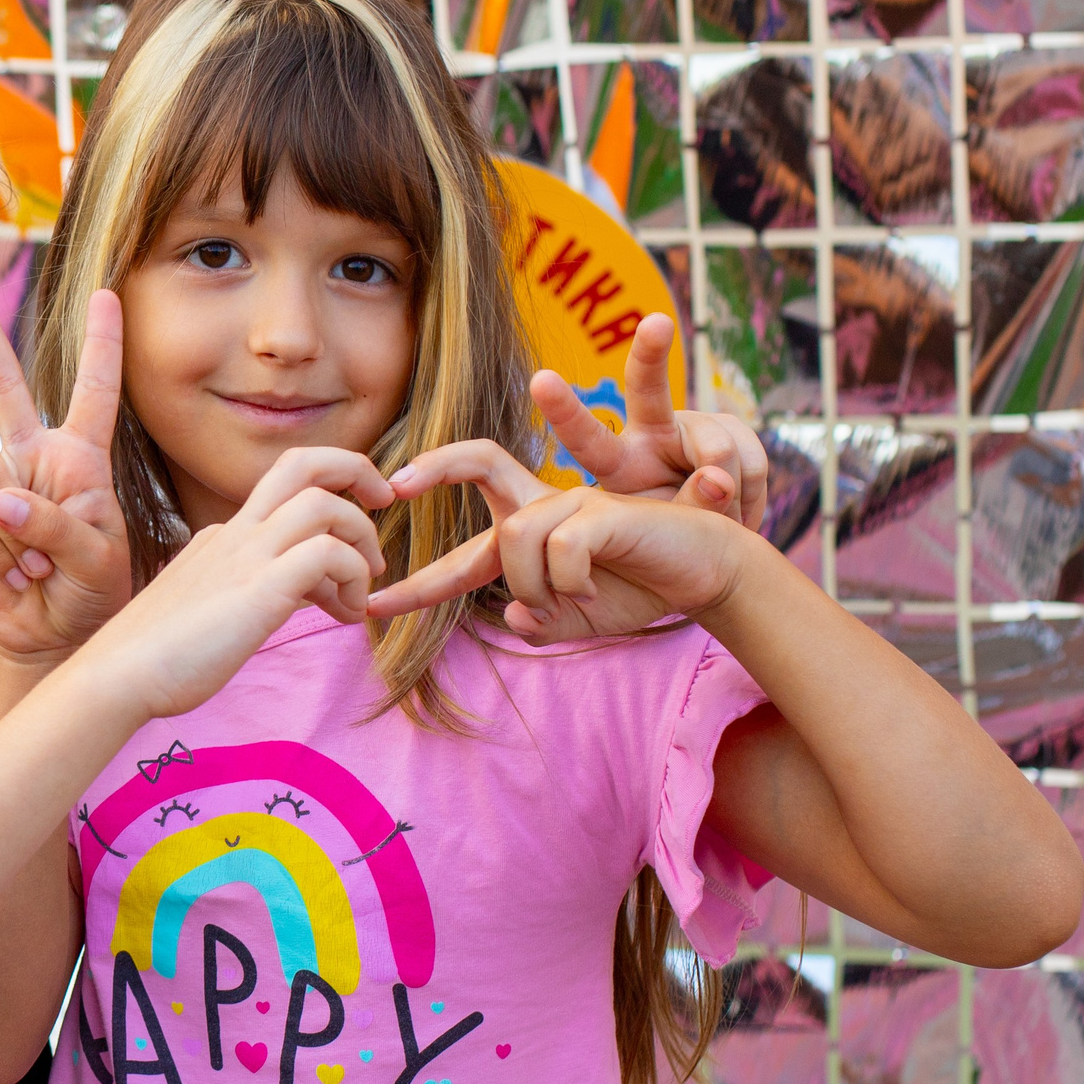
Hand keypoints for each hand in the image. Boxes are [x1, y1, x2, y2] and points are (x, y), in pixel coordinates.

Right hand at [0, 281, 132, 662]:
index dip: (101, 344)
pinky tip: (17, 573)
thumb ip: (57, 524)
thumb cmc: (94, 592)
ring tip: (43, 565)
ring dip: (18, 535)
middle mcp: (37, 458)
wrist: (55, 635)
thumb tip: (3, 496)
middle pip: (8, 387)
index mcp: (83, 457)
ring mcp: (0, 486)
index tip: (107, 295)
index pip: (95, 391)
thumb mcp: (98, 557)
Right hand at [72, 448, 390, 719]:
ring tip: (363, 588)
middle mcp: (235, 534)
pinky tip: (346, 615)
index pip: (287, 493)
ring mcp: (245, 556)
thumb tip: (297, 596)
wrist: (118, 675)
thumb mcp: (209, 609)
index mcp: (223, 537)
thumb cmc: (157, 658)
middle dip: (357, 470)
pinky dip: (352, 577)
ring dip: (361, 538)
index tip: (349, 550)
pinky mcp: (259, 588)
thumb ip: (250, 592)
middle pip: (303, 462)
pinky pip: (327, 553)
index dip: (330, 510)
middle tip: (384, 505)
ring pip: (324, 503)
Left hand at [366, 440, 752, 644]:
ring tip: (568, 603)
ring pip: (514, 536)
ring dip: (531, 583)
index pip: (463, 554)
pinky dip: (568, 579)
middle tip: (395, 484)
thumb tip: (515, 618)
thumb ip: (544, 622)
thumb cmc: (641, 590)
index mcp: (531, 536)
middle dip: (435, 465)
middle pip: (481, 461)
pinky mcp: (605, 509)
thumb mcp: (580, 620)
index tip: (375, 606)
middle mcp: (546, 508)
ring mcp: (575, 501)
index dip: (419, 583)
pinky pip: (560, 547)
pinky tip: (591, 592)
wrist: (709, 575)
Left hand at [536, 313, 770, 529]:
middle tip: (656, 323)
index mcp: (616, 462)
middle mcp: (650, 431)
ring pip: (717, 448)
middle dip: (651, 352)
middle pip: (649, 386)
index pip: (586, 437)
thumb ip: (684, 510)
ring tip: (721, 522)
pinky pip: (751, 459)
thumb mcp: (664, 534)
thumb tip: (718, 478)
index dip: (564, 410)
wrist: (713, 544)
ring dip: (729, 496)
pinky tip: (740, 508)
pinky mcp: (733, 430)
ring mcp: (693, 427)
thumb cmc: (670, 539)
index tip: (540, 379)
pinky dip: (752, 493)